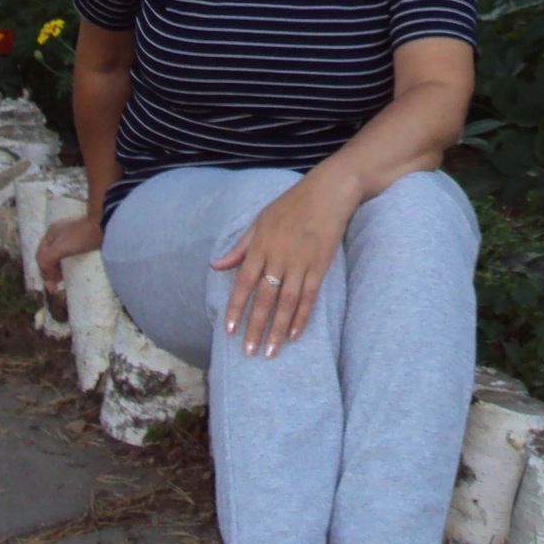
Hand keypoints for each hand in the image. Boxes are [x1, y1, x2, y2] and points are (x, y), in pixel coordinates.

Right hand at [38, 213, 103, 292]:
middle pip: (50, 255)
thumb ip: (47, 261)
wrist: (108, 224)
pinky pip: (73, 254)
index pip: (41, 256)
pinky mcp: (86, 239)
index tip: (52, 286)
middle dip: (51, 271)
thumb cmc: (82, 235)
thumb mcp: (59, 248)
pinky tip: (75, 270)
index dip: (44, 272)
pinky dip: (71, 263)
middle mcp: (60, 232)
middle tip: (58, 285)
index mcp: (52, 231)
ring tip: (65, 279)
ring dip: (60, 268)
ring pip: (62, 254)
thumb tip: (48, 282)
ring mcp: (73, 235)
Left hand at [211, 165, 358, 357]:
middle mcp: (279, 256)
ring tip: (271, 352)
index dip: (236, 307)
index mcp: (261, 244)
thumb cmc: (291, 204)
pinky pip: (309, 296)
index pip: (244, 282)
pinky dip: (302, 316)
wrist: (329, 191)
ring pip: (287, 302)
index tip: (228, 330)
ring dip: (278, 329)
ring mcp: (301, 261)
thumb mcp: (260, 220)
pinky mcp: (320, 265)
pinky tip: (295, 334)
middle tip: (248, 352)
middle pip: (265, 298)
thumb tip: (215, 265)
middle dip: (256, 327)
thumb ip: (239, 246)